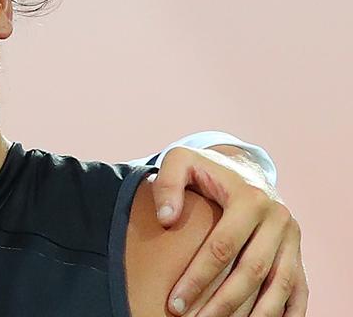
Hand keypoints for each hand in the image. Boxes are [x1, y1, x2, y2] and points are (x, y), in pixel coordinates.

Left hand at [151, 146, 307, 316]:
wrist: (244, 170)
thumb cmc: (206, 171)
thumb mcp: (181, 161)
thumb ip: (168, 183)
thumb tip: (166, 218)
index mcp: (249, 198)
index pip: (222, 247)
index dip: (197, 278)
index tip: (174, 302)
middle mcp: (277, 218)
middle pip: (251, 272)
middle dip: (221, 303)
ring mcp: (292, 238)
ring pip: (277, 286)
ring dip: (252, 314)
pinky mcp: (298, 253)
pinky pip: (298, 290)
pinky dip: (285, 314)